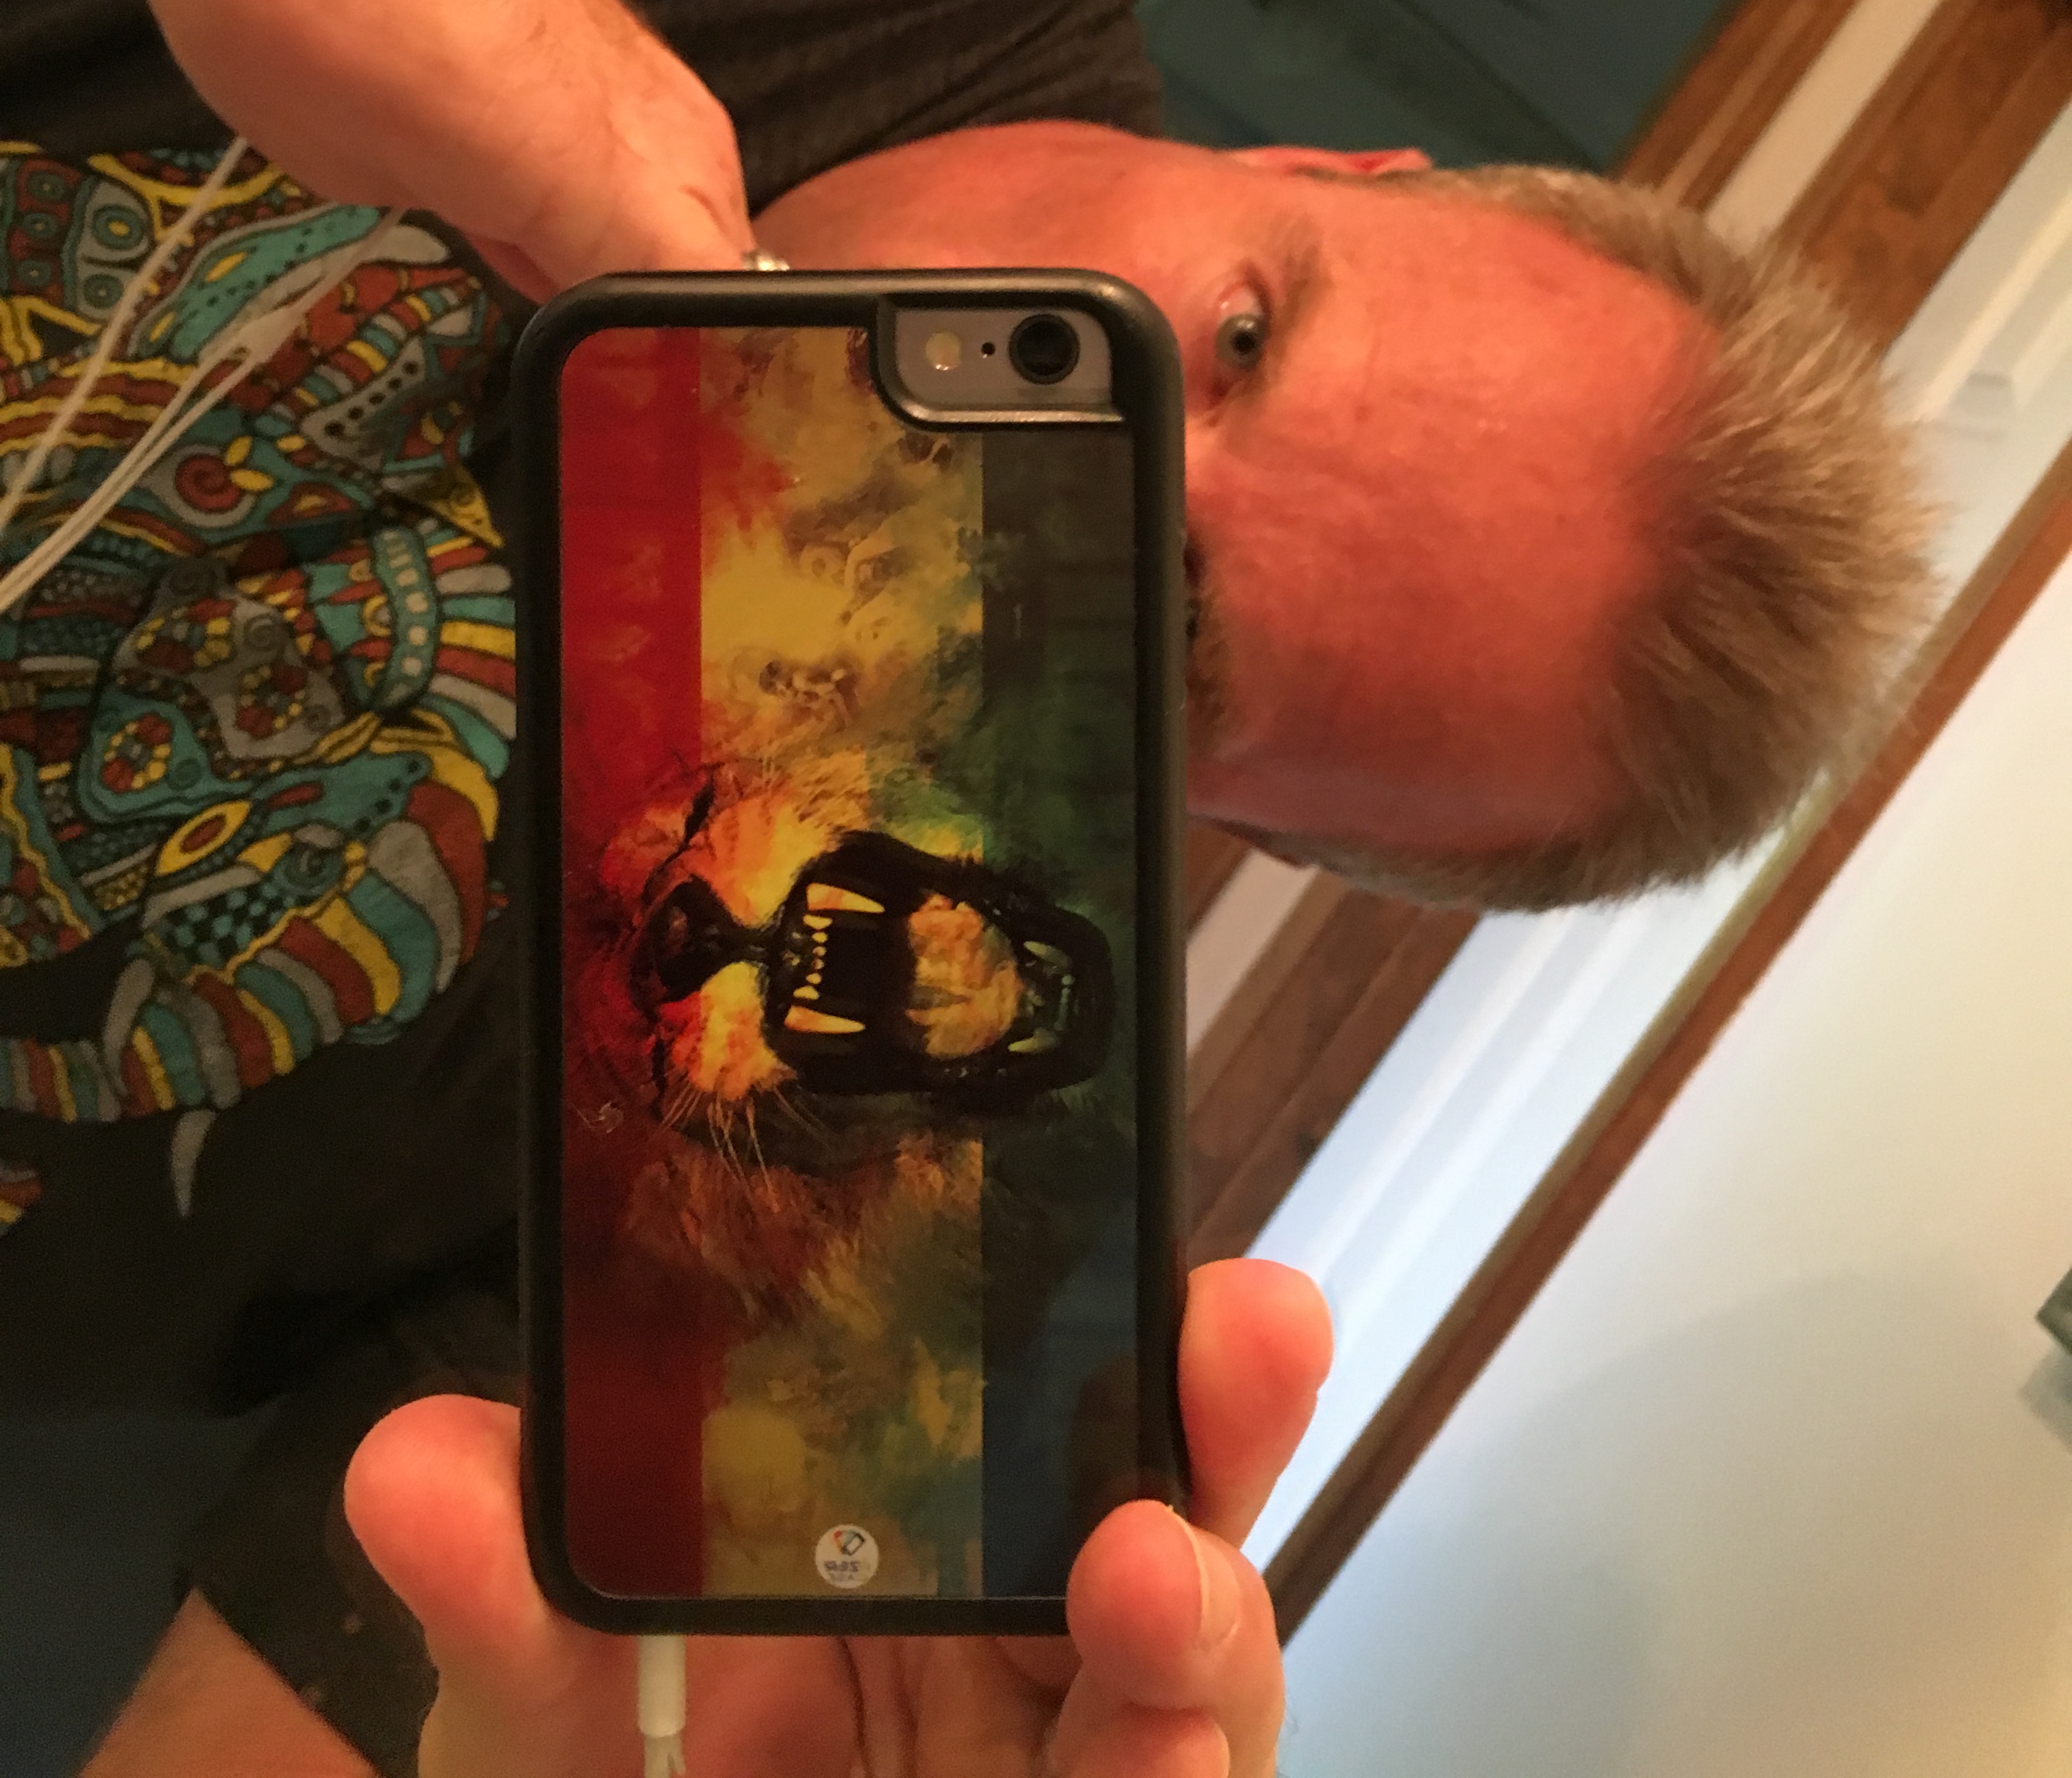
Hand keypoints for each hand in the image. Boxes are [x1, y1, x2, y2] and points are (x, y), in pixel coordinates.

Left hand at [344, 1256, 1330, 1777]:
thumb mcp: (539, 1710)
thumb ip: (504, 1600)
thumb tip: (410, 1462)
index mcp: (912, 1540)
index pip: (1052, 1402)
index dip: (1127, 1318)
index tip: (1179, 1242)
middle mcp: (1017, 1649)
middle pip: (1163, 1514)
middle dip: (1219, 1418)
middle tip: (1251, 1324)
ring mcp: (1060, 1769)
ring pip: (1197, 1685)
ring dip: (1202, 1624)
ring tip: (1152, 1574)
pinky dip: (1174, 1773)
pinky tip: (1168, 1747)